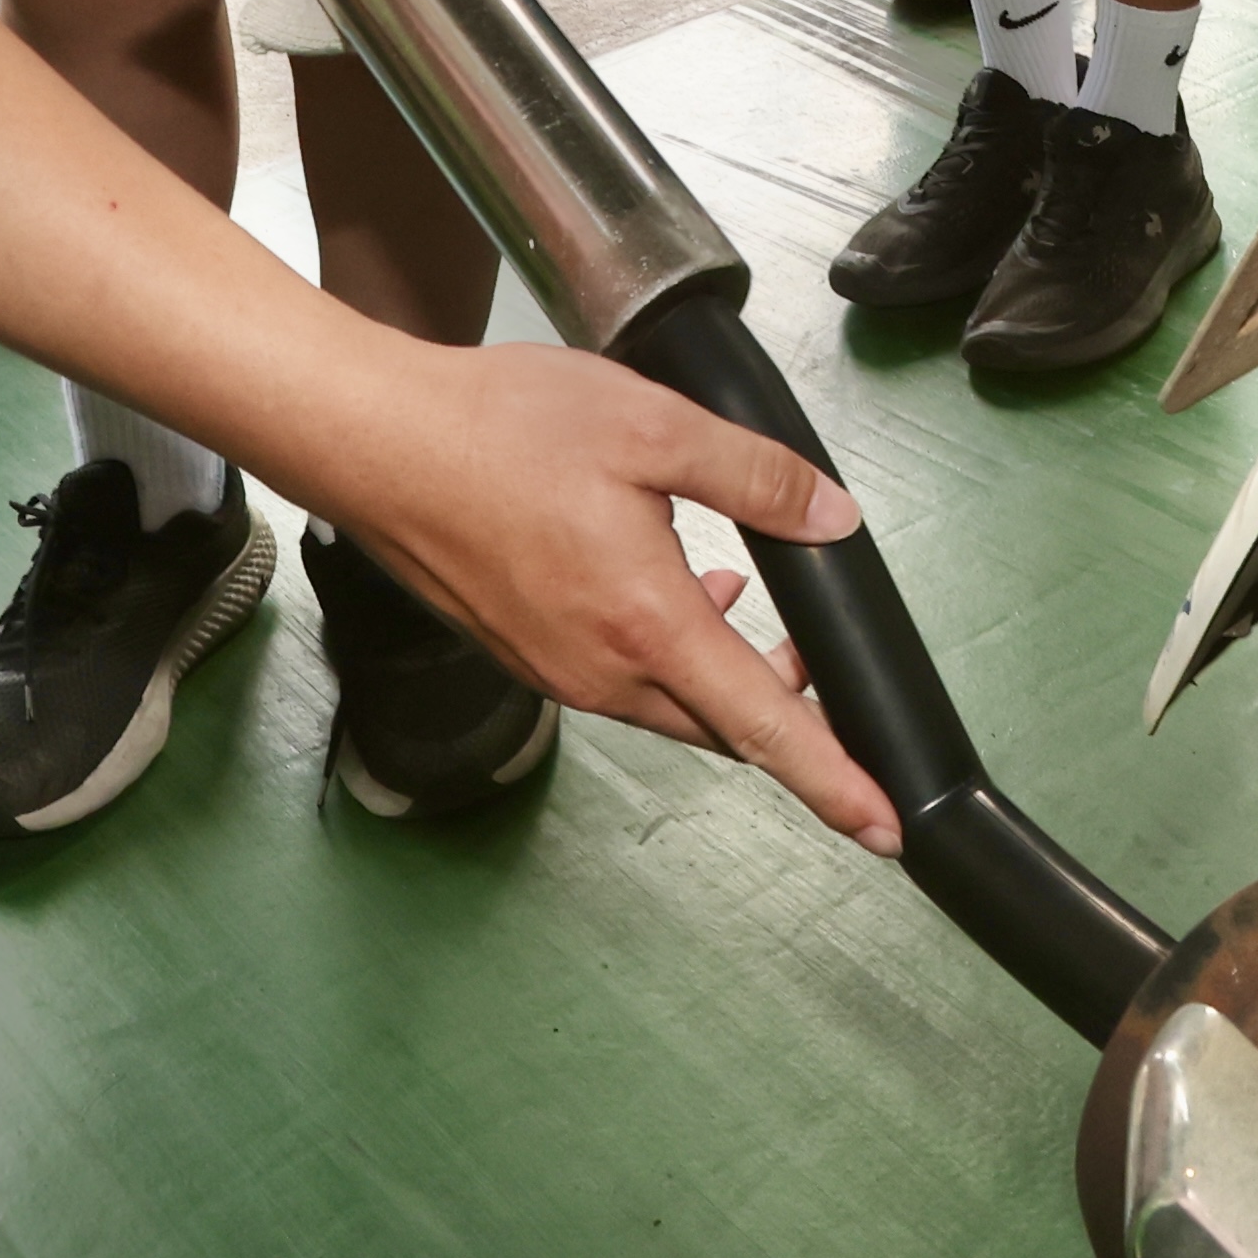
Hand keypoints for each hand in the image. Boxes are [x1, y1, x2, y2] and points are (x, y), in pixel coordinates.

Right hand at [298, 334, 899, 851]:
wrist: (374, 442)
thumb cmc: (497, 430)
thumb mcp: (653, 427)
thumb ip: (755, 478)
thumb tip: (830, 518)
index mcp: (647, 626)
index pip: (766, 727)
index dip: (833, 781)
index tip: (883, 829)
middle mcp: (602, 671)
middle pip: (721, 724)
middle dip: (780, 704)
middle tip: (812, 645)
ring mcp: (556, 670)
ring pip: (668, 701)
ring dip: (713, 666)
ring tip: (734, 592)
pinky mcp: (523, 654)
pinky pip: (618, 678)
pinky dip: (659, 649)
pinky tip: (662, 578)